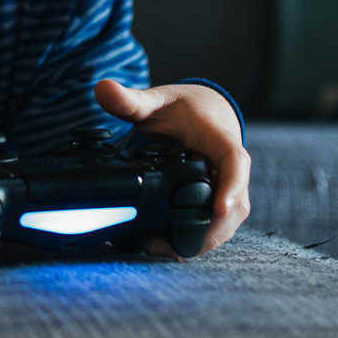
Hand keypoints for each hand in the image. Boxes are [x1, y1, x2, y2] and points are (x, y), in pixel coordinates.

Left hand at [94, 79, 250, 258]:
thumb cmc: (185, 109)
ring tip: (159, 248)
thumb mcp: (156, 101)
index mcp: (220, 140)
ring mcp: (227, 190)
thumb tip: (103, 88)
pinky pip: (214, 226)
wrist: (205, 114)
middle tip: (166, 245)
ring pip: (225, 222)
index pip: (235, 163)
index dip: (232, 187)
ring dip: (200, 240)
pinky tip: (165, 246)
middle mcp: (230, 170)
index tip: (220, 208)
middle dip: (208, 230)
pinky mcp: (218, 203)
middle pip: (234, 205)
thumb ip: (130, 100)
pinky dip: (194, 239)